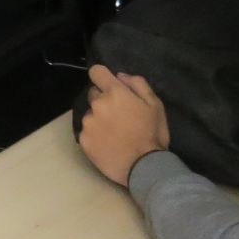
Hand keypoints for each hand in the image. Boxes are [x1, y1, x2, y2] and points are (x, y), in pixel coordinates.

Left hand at [77, 66, 170, 186]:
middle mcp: (97, 105)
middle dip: (104, 100)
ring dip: (99, 119)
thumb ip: (137, 84)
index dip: (102, 76)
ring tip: (114, 133)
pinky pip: (87, 132)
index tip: (108, 85)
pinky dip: (95, 135)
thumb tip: (120, 76)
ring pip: (90, 115)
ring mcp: (88, 123)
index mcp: (115, 93)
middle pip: (93, 94)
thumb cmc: (152, 133)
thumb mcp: (155, 104)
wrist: (144, 166)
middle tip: (118, 116)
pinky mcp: (83, 140)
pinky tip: (108, 144)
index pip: (96, 72)